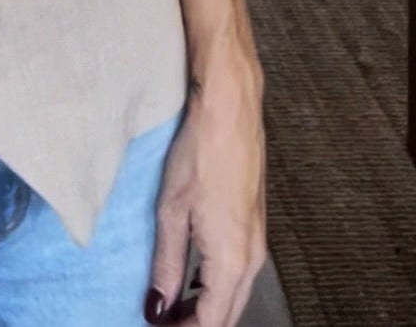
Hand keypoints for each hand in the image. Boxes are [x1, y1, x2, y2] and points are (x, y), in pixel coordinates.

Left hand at [143, 52, 266, 326]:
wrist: (229, 110)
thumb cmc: (198, 154)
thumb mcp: (172, 211)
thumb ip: (167, 264)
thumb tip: (159, 306)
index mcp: (232, 260)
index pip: (212, 321)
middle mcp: (252, 257)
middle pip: (228, 313)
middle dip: (197, 322)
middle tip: (164, 319)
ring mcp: (257, 240)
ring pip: (235, 293)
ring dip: (207, 305)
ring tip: (171, 303)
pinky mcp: (254, 223)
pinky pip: (238, 271)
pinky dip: (216, 283)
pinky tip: (193, 275)